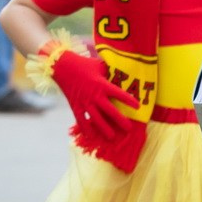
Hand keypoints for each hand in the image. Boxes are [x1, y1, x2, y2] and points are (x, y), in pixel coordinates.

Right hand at [47, 47, 145, 169]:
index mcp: (102, 84)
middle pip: (109, 110)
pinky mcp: (75, 106)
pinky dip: (85, 128)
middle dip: (120, 120)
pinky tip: (91, 136)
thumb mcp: (100, 65)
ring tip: (112, 136)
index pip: (118, 93)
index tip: (138, 106)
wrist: (63, 67)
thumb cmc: (84, 64)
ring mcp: (84, 102)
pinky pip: (81, 120)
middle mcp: (94, 95)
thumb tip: (123, 71)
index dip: (129, 100)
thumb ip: (111, 71)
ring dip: (104, 128)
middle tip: (129, 128)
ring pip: (96, 118)